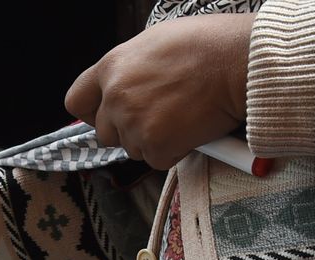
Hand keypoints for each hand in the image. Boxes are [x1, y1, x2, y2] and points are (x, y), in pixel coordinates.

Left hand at [65, 13, 255, 169]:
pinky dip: (175, 151)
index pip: (77, 102)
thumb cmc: (207, 45)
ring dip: (153, 141)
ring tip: (181, 116)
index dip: (93, 112)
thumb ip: (132, 69)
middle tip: (159, 118)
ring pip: (132, 149)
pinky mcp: (155, 145)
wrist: (237, 61)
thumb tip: (129, 84)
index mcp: (111, 66)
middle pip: (105, 133)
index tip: (108, 115)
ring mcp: (133, 123)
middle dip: (127, 131)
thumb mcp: (155, 43)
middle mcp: (115, 96)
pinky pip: (157, 160)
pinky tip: (191, 129)